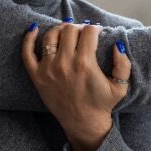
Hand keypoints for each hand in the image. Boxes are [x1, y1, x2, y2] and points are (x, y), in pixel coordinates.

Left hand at [21, 22, 131, 150]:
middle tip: (83, 33)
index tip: (98, 32)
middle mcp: (65, 64)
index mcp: (85, 64)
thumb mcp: (121, 87)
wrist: (83, 123)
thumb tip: (117, 44)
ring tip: (66, 31)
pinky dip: (29, 38)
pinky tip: (34, 28)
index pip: (88, 32)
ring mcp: (48, 69)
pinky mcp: (37, 76)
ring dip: (59, 29)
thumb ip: (123, 64)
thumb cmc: (102, 104)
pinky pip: (27, 53)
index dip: (95, 28)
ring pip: (50, 36)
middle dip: (79, 27)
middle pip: (69, 30)